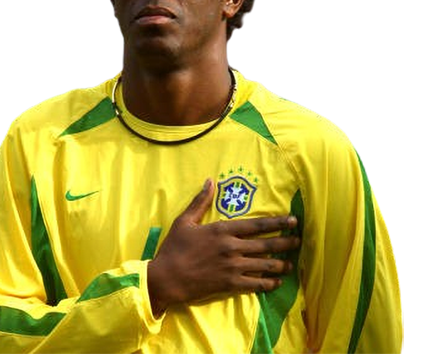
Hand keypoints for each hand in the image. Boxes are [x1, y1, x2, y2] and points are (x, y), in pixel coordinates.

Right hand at [147, 178, 300, 316]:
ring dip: (280, 264)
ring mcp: (233, 267)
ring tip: (291, 263)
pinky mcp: (230, 284)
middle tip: (299, 240)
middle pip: (266, 244)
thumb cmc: (174, 247)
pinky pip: (255, 284)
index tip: (293, 221)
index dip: (277, 223)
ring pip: (264, 265)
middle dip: (285, 242)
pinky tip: (276, 282)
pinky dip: (268, 283)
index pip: (257, 225)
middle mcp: (232, 247)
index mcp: (223, 230)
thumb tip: (210, 181)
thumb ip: (200, 201)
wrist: (166, 278)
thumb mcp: (185, 221)